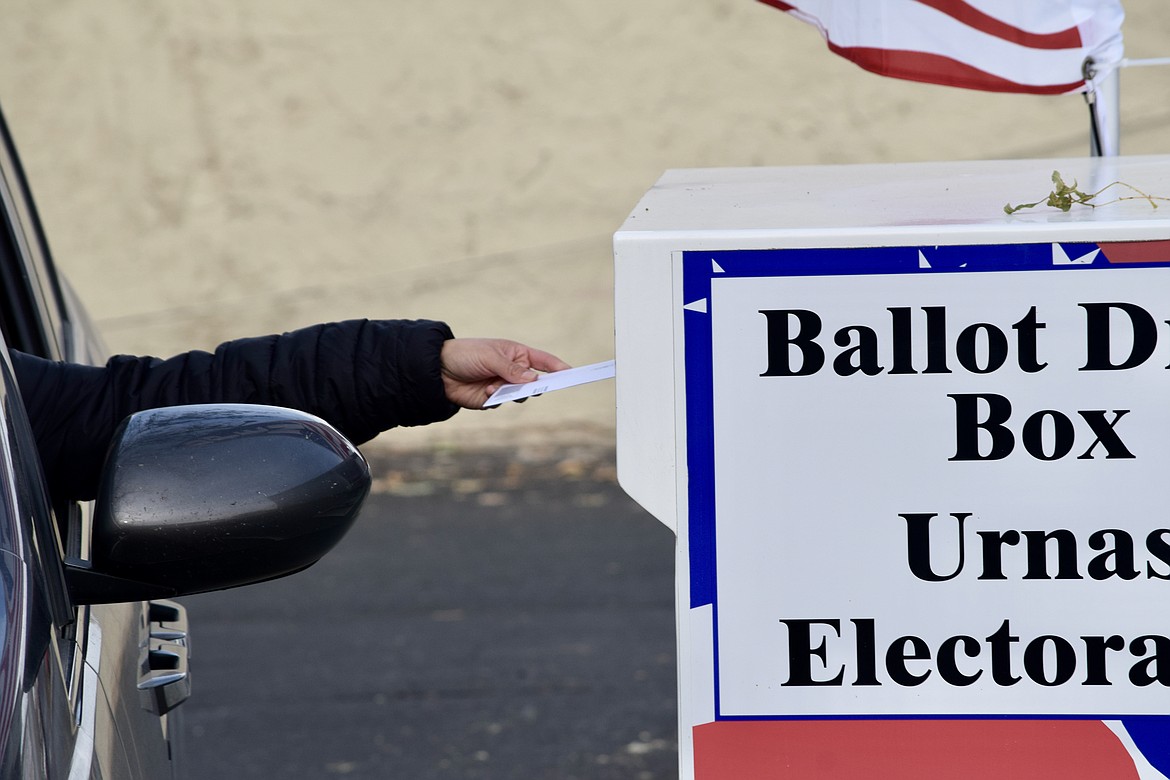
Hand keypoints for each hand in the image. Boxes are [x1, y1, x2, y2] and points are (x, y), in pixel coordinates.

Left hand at [439, 338, 570, 408]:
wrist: (438, 370)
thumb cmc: (466, 355)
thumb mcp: (490, 357)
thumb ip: (512, 369)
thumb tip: (534, 380)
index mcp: (517, 354)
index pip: (544, 361)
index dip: (558, 367)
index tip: (572, 372)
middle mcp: (514, 371)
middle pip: (536, 381)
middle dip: (535, 385)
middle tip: (533, 387)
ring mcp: (504, 386)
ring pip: (521, 395)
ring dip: (512, 392)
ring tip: (496, 386)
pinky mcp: (493, 400)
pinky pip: (504, 402)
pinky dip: (497, 398)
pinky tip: (485, 391)